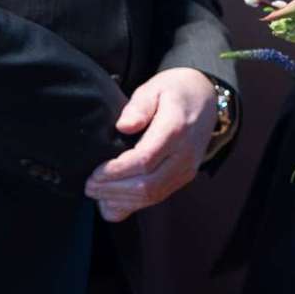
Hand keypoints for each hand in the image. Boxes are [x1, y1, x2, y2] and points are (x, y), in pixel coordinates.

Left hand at [85, 67, 215, 221]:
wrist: (205, 99)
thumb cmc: (175, 92)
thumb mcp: (155, 87)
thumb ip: (139, 105)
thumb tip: (124, 126)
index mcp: (176, 130)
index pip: (145, 160)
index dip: (117, 171)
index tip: (95, 172)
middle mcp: (184, 155)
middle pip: (147, 184)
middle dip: (113, 189)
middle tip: (89, 185)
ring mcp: (186, 169)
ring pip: (152, 196)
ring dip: (121, 200)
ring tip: (96, 193)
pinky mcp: (183, 178)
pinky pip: (157, 198)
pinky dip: (132, 205)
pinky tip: (113, 202)